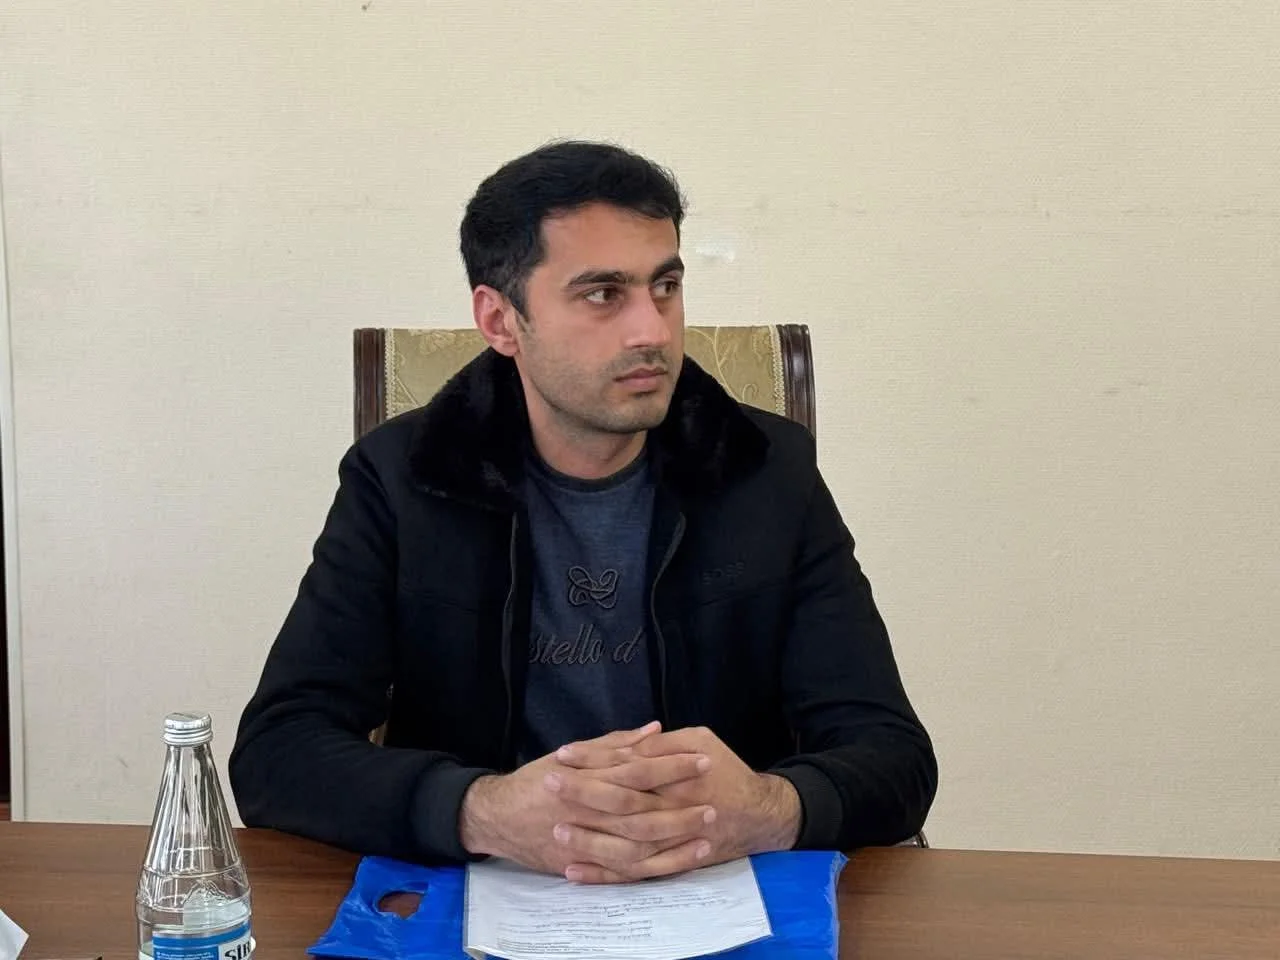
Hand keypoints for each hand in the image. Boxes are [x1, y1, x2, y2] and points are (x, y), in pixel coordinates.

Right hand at [458, 723, 714, 879]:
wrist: (497, 817)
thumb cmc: (537, 780)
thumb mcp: (572, 755)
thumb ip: (615, 744)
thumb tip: (654, 730)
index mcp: (585, 777)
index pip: (637, 769)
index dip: (671, 765)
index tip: (702, 759)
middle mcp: (585, 810)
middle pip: (641, 809)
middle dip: (680, 804)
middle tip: (713, 797)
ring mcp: (583, 842)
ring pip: (636, 845)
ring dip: (674, 839)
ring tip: (705, 829)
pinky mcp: (582, 865)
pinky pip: (625, 871)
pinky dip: (655, 866)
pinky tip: (683, 859)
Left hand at [556, 725, 801, 882]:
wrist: (759, 816)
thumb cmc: (727, 770)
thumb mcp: (702, 740)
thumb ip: (664, 742)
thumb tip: (631, 738)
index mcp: (680, 776)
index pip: (630, 766)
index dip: (596, 759)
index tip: (564, 754)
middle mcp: (676, 810)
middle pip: (623, 803)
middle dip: (583, 794)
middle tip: (548, 784)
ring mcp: (672, 842)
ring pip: (624, 845)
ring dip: (588, 839)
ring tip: (555, 829)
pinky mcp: (669, 863)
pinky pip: (632, 873)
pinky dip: (602, 874)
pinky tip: (574, 870)